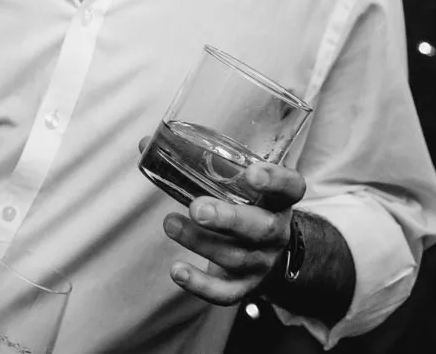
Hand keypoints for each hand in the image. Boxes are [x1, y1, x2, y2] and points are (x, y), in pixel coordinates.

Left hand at [136, 136, 304, 306]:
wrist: (268, 253)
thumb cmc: (244, 205)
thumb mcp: (237, 183)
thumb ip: (200, 163)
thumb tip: (146, 144)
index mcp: (278, 199)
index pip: (289, 187)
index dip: (274, 180)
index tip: (252, 172)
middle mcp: (275, 231)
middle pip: (260, 228)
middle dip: (228, 218)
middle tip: (197, 208)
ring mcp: (261, 262)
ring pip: (235, 257)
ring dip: (200, 242)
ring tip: (171, 223)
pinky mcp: (244, 286)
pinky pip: (225, 292)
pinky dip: (200, 284)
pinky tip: (177, 270)